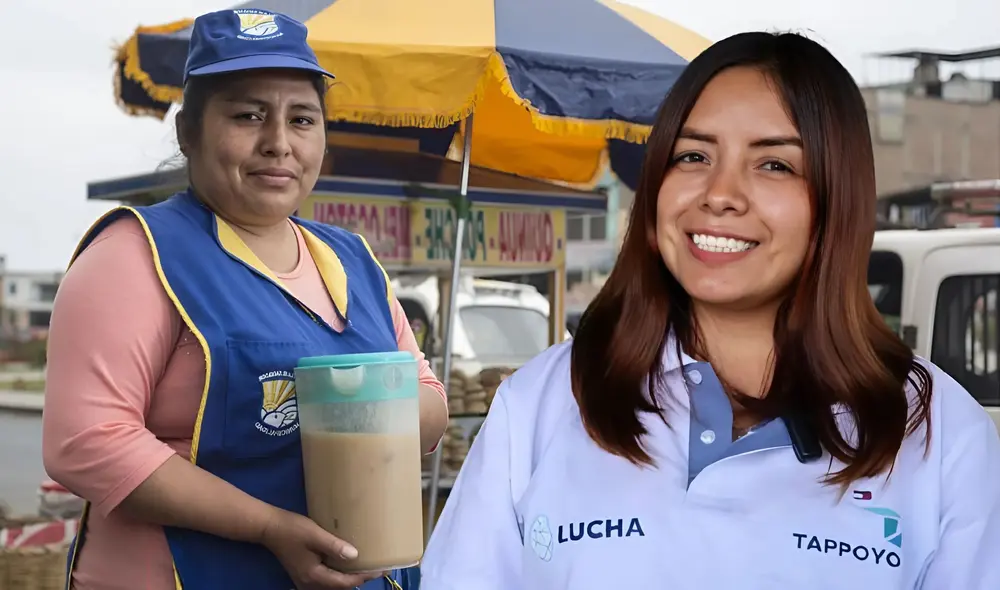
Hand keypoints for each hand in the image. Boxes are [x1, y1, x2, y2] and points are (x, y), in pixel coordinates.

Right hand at [259, 506, 382, 588]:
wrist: (270, 528)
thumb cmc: (292, 530)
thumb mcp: (315, 535)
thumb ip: (334, 546)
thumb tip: (355, 556)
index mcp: (313, 576)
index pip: (344, 583)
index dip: (364, 577)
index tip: (380, 569)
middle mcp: (309, 583)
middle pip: (339, 588)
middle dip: (358, 580)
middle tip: (376, 568)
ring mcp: (305, 581)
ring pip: (332, 586)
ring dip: (348, 579)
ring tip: (364, 568)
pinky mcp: (303, 574)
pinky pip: (326, 581)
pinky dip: (338, 577)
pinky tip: (346, 566)